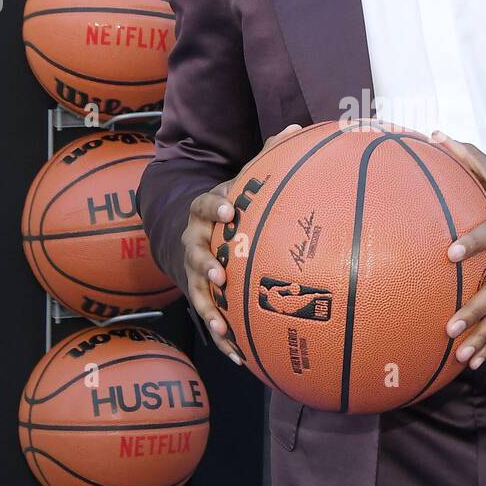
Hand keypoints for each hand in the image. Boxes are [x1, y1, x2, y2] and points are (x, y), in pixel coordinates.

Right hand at [182, 123, 303, 363]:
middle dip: (205, 264)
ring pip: (197, 291)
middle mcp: (196, 242)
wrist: (186, 235)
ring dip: (209, 308)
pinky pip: (210, 320)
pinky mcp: (200, 297)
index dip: (215, 208)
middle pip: (194, 252)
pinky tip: (240, 358)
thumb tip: (299, 127)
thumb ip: (268, 158)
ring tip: (223, 323)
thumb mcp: (242, 181)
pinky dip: (222, 337)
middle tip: (221, 273)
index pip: (204, 205)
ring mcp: (194, 271)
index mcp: (206, 212)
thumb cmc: (228, 207)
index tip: (231, 210)